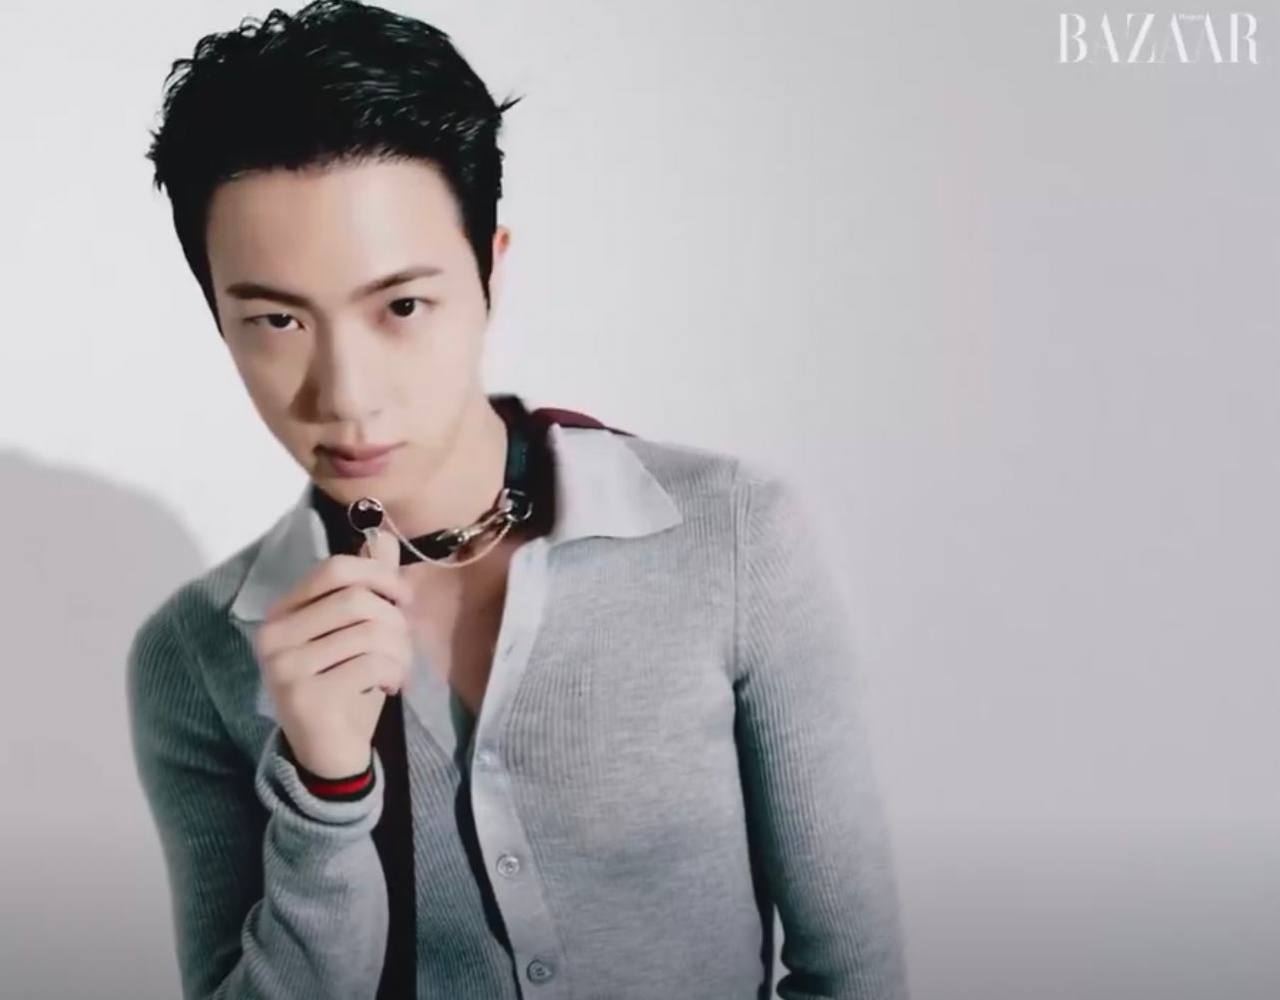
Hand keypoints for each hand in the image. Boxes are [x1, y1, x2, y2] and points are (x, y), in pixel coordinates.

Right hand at [253, 529, 412, 778]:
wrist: (328, 752)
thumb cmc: (345, 684)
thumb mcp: (356, 632)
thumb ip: (367, 586)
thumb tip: (384, 538)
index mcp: (282, 613)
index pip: (333, 569)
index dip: (378, 575)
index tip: (402, 597)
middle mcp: (274, 636)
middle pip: (356, 600)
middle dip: (395, 620)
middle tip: (402, 644)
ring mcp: (285, 667)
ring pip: (370, 632)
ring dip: (400, 651)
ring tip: (397, 668)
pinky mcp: (306, 697)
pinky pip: (372, 664)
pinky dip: (395, 673)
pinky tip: (390, 687)